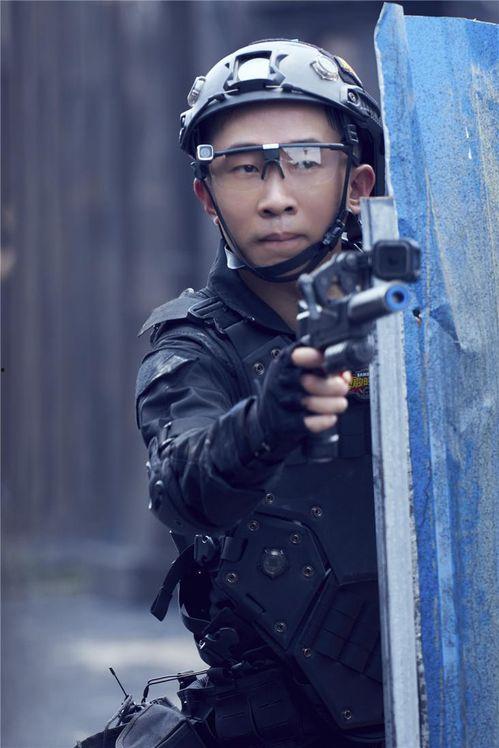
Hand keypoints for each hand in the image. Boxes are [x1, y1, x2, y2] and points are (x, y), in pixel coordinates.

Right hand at [248, 344, 350, 459]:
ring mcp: (279, 403)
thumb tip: (344, 374)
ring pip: (308, 402)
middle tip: (343, 388)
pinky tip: (330, 418)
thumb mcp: (299, 372)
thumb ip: (322, 368)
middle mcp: (279, 381)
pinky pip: (306, 423)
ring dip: (331, 404)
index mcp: (284, 364)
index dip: (315, 357)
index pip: (296, 355)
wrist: (266, 421)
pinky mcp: (283, 424)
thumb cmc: (289, 392)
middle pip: (307, 381)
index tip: (330, 362)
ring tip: (340, 404)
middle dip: (331, 386)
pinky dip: (322, 421)